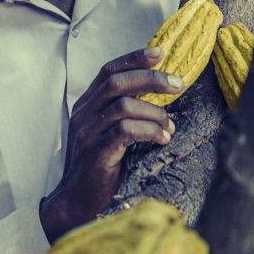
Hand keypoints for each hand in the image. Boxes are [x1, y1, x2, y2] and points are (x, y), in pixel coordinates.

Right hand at [39, 47, 181, 241]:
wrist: (75, 202)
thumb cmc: (98, 167)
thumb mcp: (106, 134)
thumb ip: (122, 113)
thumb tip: (157, 95)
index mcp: (86, 106)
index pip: (108, 71)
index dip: (134, 59)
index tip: (160, 52)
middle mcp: (83, 115)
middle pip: (116, 82)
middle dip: (151, 79)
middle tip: (177, 84)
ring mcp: (87, 134)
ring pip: (123, 106)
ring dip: (155, 113)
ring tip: (170, 126)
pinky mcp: (97, 154)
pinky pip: (125, 132)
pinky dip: (149, 131)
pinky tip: (162, 139)